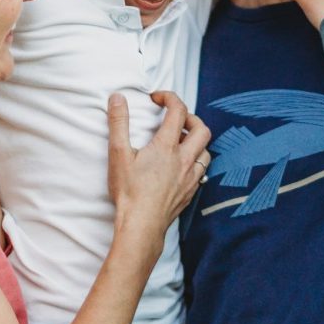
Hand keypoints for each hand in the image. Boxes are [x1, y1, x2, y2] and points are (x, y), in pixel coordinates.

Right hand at [107, 91, 210, 232]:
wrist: (142, 225)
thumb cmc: (129, 191)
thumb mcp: (118, 154)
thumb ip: (118, 123)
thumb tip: (118, 97)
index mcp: (167, 147)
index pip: (178, 111)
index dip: (169, 97)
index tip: (157, 98)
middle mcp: (184, 160)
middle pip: (202, 129)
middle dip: (191, 118)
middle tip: (175, 119)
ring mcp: (190, 177)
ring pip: (206, 151)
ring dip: (196, 141)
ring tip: (180, 141)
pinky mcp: (190, 192)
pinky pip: (202, 171)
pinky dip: (196, 161)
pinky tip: (182, 166)